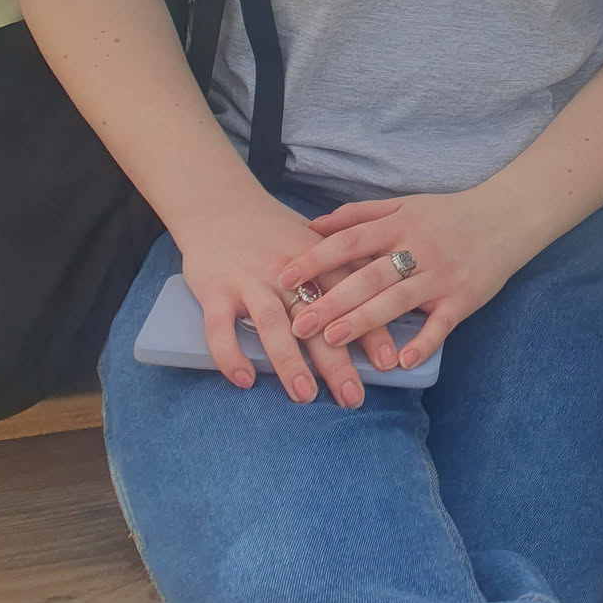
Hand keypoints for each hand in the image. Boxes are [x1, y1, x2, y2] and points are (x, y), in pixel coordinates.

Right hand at [178, 196, 400, 406]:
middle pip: (316, 318)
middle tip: (353, 397)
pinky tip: (243, 381)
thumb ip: (343, 268)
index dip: (369, 328)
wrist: (219, 205)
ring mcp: (249, 280)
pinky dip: (230, 354)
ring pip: (272, 324)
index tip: (387, 362)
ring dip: (290, 361)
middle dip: (336, 360)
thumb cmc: (274, 231)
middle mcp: (286, 271)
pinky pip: (220, 327)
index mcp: (317, 258)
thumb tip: (384, 301)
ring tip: (305, 396)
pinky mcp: (215, 290)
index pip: (350, 298)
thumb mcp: (315, 240)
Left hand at [278, 188, 531, 368]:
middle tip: (297, 322)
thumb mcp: (405, 205)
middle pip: (369, 275)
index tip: (285, 276)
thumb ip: (360, 215)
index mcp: (400, 225)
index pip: (351, 240)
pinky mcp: (464, 298)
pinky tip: (400, 361)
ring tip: (332, 339)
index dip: (317, 258)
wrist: (507, 217)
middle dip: (332, 299)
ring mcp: (442, 275)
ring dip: (365, 321)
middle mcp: (418, 249)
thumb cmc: (448, 214)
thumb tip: (313, 225)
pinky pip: (441, 324)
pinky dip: (422, 343)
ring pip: (398, 300)